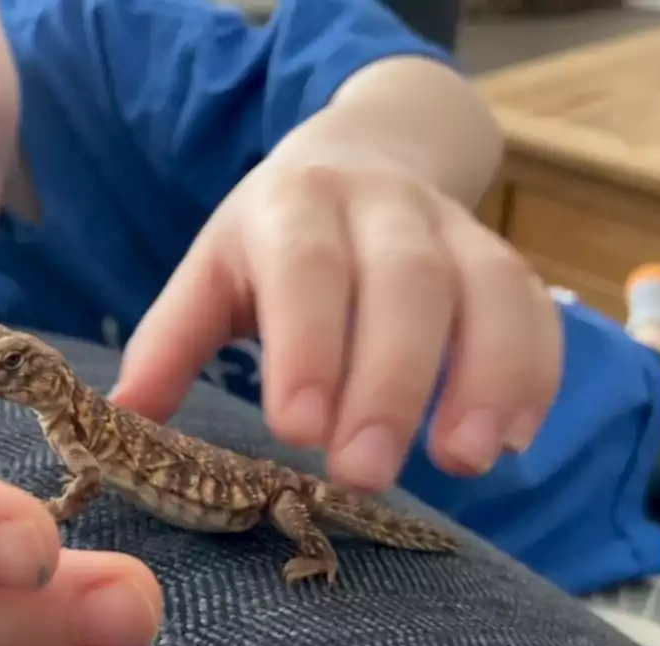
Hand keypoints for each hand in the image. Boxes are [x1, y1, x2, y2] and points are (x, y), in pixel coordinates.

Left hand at [109, 147, 561, 491]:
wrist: (358, 157)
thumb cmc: (271, 237)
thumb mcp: (210, 270)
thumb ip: (172, 339)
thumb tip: (124, 417)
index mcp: (294, 208)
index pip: (306, 270)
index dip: (308, 346)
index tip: (297, 432)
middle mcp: (381, 208)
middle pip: (405, 282)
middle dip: (391, 382)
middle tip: (365, 474)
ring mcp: (452, 229)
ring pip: (488, 288)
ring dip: (485, 377)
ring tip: (464, 462)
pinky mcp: (502, 259)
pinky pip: (534, 307)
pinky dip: (535, 372)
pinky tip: (513, 440)